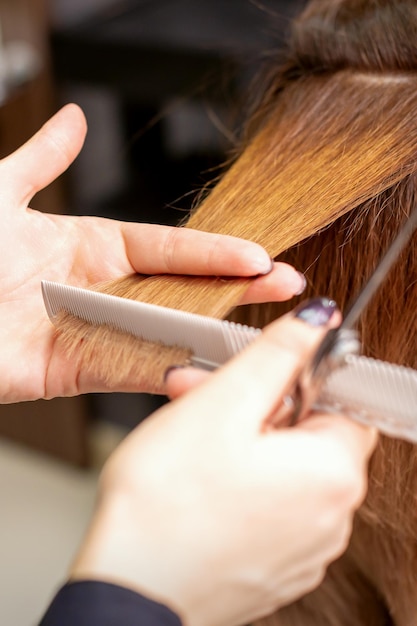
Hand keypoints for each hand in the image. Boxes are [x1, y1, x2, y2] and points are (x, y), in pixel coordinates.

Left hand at [0, 104, 304, 402]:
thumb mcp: (0, 193)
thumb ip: (42, 159)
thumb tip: (74, 120)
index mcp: (89, 246)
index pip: (169, 248)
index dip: (215, 251)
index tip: (257, 254)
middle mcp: (99, 290)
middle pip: (180, 290)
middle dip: (235, 290)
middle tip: (285, 286)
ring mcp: (93, 331)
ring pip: (165, 331)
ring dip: (214, 332)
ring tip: (262, 330)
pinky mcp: (75, 370)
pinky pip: (129, 370)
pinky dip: (166, 371)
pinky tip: (204, 365)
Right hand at [70, 306, 376, 625]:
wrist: (129, 592)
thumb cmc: (166, 504)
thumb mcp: (223, 403)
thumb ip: (278, 355)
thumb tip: (318, 321)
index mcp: (333, 474)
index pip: (342, 401)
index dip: (293, 380)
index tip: (254, 378)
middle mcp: (331, 518)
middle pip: (306, 435)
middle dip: (255, 407)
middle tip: (204, 398)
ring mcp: (302, 548)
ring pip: (282, 470)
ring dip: (242, 442)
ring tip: (190, 437)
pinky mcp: (272, 566)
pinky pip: (267, 506)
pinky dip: (239, 484)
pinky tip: (197, 478)